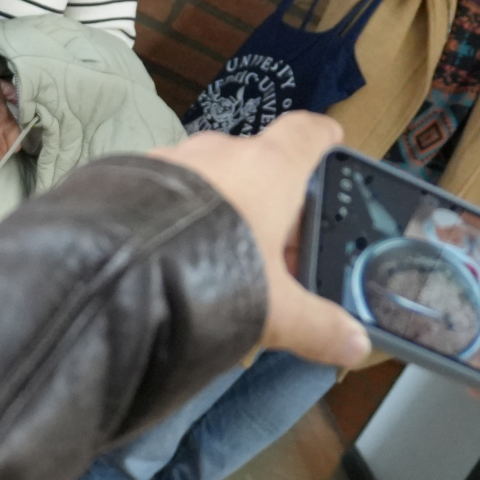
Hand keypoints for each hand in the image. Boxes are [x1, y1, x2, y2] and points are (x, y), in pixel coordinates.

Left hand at [151, 112, 370, 370]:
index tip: (331, 142)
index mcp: (269, 168)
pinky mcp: (133, 179)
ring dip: (222, 207)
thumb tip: (355, 345)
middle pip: (258, 163)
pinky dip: (181, 214)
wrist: (124, 268)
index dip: (322, 139)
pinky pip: (169, 190)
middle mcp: (222, 152)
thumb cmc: (216, 272)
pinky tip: (177, 253)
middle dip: (270, 199)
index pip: (306, 134)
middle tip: (277, 244)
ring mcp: (174, 160)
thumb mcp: (276, 309)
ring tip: (222, 256)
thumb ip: (319, 325)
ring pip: (210, 177)